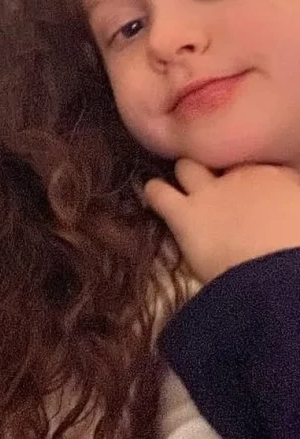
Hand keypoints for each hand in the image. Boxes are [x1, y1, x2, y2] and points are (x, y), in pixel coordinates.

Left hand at [145, 159, 299, 283]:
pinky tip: (152, 195)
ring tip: (179, 183)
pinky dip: (153, 193)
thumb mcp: (298, 216)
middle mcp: (243, 175)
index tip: (255, 192)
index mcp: (281, 177)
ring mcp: (212, 191)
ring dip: (184, 174)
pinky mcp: (185, 215)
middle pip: (221, 158)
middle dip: (218, 170)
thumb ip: (289, 211)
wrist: (283, 280)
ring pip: (187, 166)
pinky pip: (159, 192)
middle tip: (219, 187)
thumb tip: (284, 216)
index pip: (262, 166)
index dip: (254, 179)